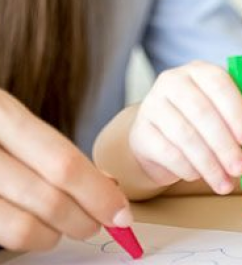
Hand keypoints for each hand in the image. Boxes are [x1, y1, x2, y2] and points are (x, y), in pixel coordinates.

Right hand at [0, 90, 132, 250]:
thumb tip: (108, 187)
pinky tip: (35, 228)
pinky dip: (27, 237)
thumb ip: (54, 151)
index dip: (99, 193)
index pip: (64, 163)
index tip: (121, 212)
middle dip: (84, 218)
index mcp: (1, 114)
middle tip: (100, 223)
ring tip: (65, 227)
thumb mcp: (12, 120)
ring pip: (22, 226)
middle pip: (48, 197)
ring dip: (55, 234)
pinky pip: (0, 233)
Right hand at [129, 61, 241, 192]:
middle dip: (225, 144)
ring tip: (226, 182)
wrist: (162, 138)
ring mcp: (153, 105)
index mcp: (201, 72)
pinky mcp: (141, 132)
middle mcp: (173, 82)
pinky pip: (167, 152)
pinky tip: (200, 176)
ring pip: (184, 136)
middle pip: (201, 112)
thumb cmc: (204, 122)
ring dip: (209, 163)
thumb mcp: (234, 113)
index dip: (237, 112)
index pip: (220, 84)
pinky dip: (188, 168)